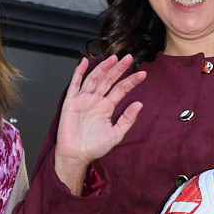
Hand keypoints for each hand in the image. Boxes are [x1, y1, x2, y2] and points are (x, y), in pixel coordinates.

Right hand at [51, 55, 148, 193]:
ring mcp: (83, 99)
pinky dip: (79, 72)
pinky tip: (84, 62)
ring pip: (94, 78)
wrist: (76, 155)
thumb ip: (127, 119)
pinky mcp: (71, 101)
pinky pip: (75, 84)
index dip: (131, 81)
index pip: (121, 89)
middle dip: (118, 69)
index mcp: (107, 107)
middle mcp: (96, 100)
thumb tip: (139, 104)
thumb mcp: (116, 134)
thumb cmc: (95, 147)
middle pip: (109, 80)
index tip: (143, 73)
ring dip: (103, 68)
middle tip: (129, 58)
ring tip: (113, 58)